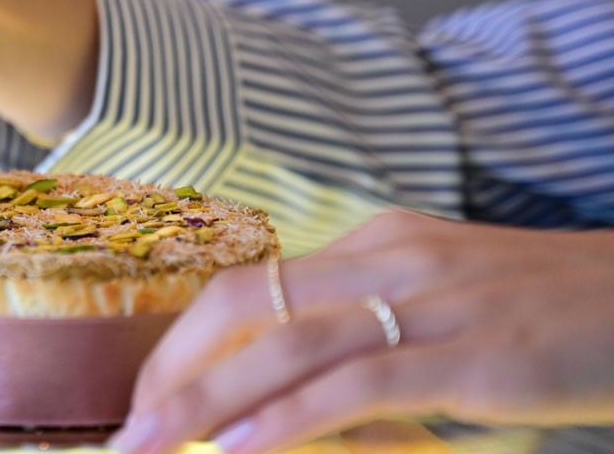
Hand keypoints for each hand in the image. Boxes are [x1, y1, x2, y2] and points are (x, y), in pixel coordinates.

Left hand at [111, 209, 613, 453]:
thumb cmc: (552, 311)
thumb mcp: (449, 303)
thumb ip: (375, 330)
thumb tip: (305, 386)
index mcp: (378, 246)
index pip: (255, 284)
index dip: (189, 338)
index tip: (151, 388)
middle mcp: (389, 261)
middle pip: (250, 305)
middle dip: (175, 366)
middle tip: (126, 424)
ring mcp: (429, 304)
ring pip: (288, 345)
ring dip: (207, 398)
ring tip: (148, 442)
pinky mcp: (470, 356)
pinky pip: (357, 385)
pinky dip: (288, 417)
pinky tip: (237, 449)